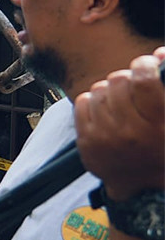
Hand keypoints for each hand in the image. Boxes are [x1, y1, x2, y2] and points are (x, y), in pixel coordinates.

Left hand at [75, 48, 164, 201]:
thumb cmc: (163, 146)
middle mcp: (130, 131)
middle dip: (126, 80)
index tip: (146, 65)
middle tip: (133, 90)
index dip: (144, 65)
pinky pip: (82, 102)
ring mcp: (105, 137)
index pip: (143, 79)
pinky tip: (106, 113)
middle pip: (117, 81)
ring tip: (121, 105)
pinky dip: (93, 102)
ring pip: (99, 89)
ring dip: (110, 92)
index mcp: (158, 123)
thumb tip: (158, 53)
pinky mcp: (87, 141)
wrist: (146, 186)